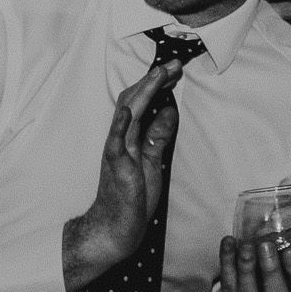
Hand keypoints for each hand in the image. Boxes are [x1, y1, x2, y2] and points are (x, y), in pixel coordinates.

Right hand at [63, 62, 181, 291]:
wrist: (115, 228)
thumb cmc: (132, 196)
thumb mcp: (153, 161)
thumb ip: (158, 136)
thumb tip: (170, 110)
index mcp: (130, 138)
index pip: (142, 103)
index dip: (156, 84)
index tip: (174, 69)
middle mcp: (121, 140)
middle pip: (134, 102)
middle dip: (153, 80)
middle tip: (174, 63)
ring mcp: (117, 152)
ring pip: (127, 115)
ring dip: (143, 92)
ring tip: (159, 73)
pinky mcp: (116, 168)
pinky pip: (116, 143)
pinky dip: (120, 124)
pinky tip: (126, 110)